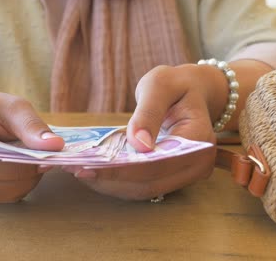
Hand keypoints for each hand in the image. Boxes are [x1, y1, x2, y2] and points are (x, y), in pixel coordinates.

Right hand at [0, 91, 64, 203]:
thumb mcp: (11, 105)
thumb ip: (30, 124)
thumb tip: (55, 146)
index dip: (13, 167)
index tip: (43, 160)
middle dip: (18, 180)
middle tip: (43, 167)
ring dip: (16, 188)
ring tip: (34, 170)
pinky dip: (10, 191)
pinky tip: (22, 175)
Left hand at [75, 64, 222, 199]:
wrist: (193, 93)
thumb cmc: (176, 85)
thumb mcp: (161, 85)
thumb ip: (149, 113)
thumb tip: (138, 144)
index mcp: (199, 141)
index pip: (157, 165)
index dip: (123, 169)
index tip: (90, 166)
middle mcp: (197, 165)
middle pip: (149, 184)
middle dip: (111, 180)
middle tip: (76, 170)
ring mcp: (186, 175)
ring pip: (144, 190)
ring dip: (111, 184)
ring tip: (81, 171)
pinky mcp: (172, 177)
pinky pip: (143, 185)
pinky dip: (118, 181)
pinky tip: (95, 170)